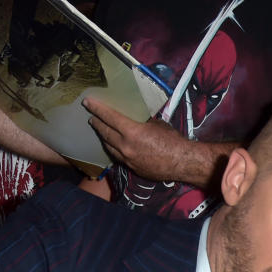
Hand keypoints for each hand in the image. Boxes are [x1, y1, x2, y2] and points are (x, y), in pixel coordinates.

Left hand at [83, 98, 210, 183]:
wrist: (183, 163)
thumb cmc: (173, 140)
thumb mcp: (157, 125)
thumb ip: (142, 122)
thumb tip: (136, 119)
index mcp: (132, 132)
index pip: (109, 117)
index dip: (97, 109)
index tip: (87, 102)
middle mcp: (125, 146)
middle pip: (104, 133)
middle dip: (97, 123)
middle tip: (92, 117)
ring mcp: (128, 159)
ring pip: (108, 147)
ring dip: (103, 138)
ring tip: (101, 131)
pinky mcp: (132, 168)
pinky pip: (118, 157)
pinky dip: (114, 149)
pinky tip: (114, 146)